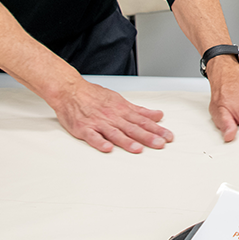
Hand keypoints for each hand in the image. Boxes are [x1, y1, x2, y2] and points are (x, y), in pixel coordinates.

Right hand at [48, 80, 173, 153]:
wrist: (70, 90)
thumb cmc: (94, 96)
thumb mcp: (120, 100)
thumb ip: (139, 110)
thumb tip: (158, 115)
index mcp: (122, 110)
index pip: (143, 121)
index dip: (157, 129)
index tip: (168, 136)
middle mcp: (112, 117)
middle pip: (132, 128)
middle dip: (148, 136)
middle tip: (160, 143)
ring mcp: (98, 123)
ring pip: (115, 133)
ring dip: (127, 141)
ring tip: (138, 148)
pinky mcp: (84, 128)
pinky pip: (92, 136)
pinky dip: (100, 142)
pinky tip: (108, 148)